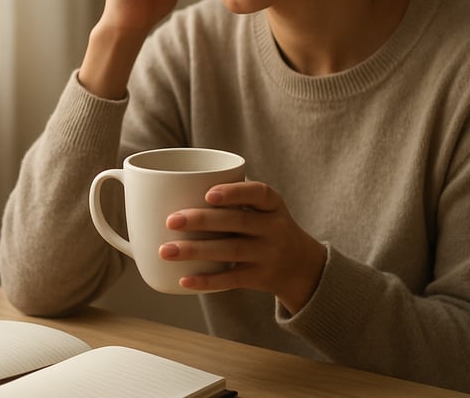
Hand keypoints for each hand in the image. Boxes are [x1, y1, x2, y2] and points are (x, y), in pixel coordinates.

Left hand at [158, 181, 326, 314]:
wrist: (303, 266)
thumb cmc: (265, 227)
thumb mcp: (263, 209)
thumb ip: (233, 199)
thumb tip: (170, 190)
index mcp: (273, 205)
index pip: (259, 193)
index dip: (235, 192)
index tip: (208, 193)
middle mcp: (274, 228)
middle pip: (238, 222)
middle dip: (202, 220)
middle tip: (170, 220)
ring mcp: (269, 254)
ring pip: (230, 251)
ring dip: (195, 251)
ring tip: (165, 251)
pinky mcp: (261, 278)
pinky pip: (232, 279)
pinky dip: (208, 280)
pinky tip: (184, 279)